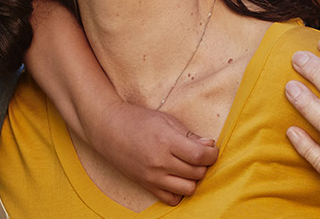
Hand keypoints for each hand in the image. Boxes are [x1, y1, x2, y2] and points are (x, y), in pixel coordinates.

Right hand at [86, 98, 217, 204]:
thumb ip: (189, 135)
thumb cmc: (138, 120)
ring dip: (193, 179)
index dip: (212, 153)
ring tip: (187, 167)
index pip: (200, 156)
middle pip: (197, 173)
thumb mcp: (166, 120)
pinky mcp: (146, 185)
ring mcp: (152, 176)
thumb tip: (210, 146)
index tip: (210, 148)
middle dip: (204, 164)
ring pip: (189, 189)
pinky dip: (179, 192)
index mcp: (166, 141)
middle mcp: (160, 162)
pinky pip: (172, 199)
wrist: (107, 128)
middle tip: (197, 154)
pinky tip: (176, 178)